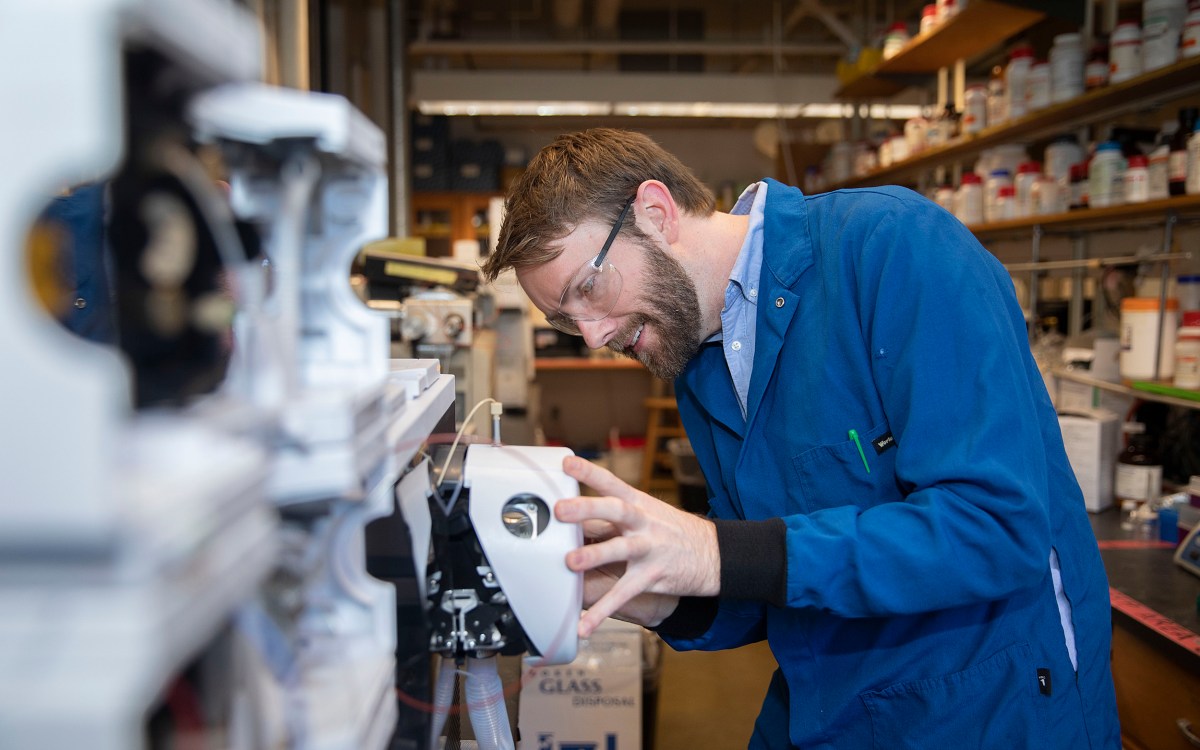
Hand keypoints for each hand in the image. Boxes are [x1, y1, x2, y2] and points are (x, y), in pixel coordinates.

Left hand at [556, 455, 719, 636]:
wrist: (714, 554)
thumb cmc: (672, 532)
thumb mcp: (649, 513)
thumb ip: (615, 515)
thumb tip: (576, 520)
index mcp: (639, 504)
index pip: (612, 483)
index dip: (590, 471)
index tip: (567, 461)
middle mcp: (644, 523)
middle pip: (615, 510)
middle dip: (588, 509)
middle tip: (561, 510)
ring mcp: (649, 549)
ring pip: (621, 549)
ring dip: (595, 555)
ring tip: (571, 563)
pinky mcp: (652, 576)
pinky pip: (624, 594)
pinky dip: (603, 612)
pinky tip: (585, 626)